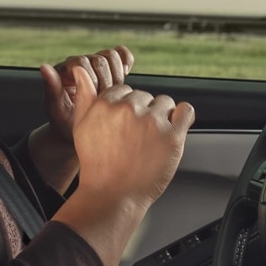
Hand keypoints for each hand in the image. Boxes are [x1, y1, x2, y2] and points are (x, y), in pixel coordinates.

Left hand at [39, 46, 133, 144]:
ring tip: (111, 94)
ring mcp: (94, 65)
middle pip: (100, 59)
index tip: (92, 99)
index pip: (81, 63)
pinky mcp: (109, 68)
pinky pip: (121, 55)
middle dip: (106, 83)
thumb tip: (44, 67)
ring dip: (117, 76)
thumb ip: (51, 89)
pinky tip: (125, 75)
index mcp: (63, 71)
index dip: (92, 81)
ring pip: (111, 56)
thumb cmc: (65, 123)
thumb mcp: (56, 111)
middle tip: (103, 101)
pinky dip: (126, 61)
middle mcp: (77, 64)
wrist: (79, 132)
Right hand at [64, 60, 193, 207]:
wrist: (112, 196)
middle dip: (142, 113)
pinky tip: (173, 129)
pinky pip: (186, 111)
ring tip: (151, 140)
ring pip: (165, 103)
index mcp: (106, 104)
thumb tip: (80, 69)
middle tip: (135, 138)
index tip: (123, 128)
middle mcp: (129, 109)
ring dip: (161, 117)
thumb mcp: (81, 127)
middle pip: (144, 96)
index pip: (125, 91)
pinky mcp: (172, 137)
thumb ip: (84, 95)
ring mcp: (152, 122)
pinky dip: (182, 117)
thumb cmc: (96, 164)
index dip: (124, 109)